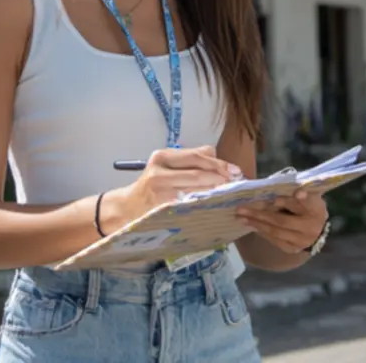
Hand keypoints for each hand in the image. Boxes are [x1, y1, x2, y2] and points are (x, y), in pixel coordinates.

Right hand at [103, 146, 238, 227]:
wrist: (127, 209)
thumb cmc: (151, 186)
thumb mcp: (165, 166)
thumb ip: (189, 159)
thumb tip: (216, 155)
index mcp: (162, 157)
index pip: (197, 157)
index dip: (220, 164)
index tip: (236, 171)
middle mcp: (160, 172)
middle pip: (199, 174)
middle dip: (222, 179)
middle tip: (238, 184)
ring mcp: (160, 193)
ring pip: (197, 190)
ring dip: (217, 193)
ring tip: (232, 194)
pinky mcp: (162, 210)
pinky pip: (190, 206)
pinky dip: (205, 205)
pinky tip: (216, 207)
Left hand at [236, 190, 328, 254]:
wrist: (316, 228)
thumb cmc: (307, 204)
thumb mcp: (306, 194)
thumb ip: (294, 190)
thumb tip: (275, 195)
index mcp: (316, 209)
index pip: (304, 204)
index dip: (290, 202)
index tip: (277, 199)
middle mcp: (311, 227)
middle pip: (283, 221)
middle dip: (260, 215)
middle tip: (242, 209)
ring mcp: (301, 240)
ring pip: (276, 232)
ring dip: (256, 224)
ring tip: (241, 217)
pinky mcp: (293, 249)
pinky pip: (275, 241)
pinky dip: (262, 232)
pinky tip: (252, 225)